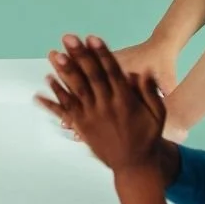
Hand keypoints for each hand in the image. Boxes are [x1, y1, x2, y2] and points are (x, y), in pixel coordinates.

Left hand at [37, 34, 167, 172]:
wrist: (135, 166)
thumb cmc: (148, 138)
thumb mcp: (158, 114)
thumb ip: (150, 92)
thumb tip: (144, 71)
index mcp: (125, 100)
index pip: (112, 71)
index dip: (101, 53)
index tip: (92, 38)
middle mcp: (106, 106)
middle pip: (90, 75)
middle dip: (79, 55)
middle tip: (68, 38)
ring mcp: (92, 116)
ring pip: (76, 89)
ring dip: (64, 71)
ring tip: (54, 54)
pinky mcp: (83, 126)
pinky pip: (66, 109)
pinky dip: (55, 96)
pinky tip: (47, 81)